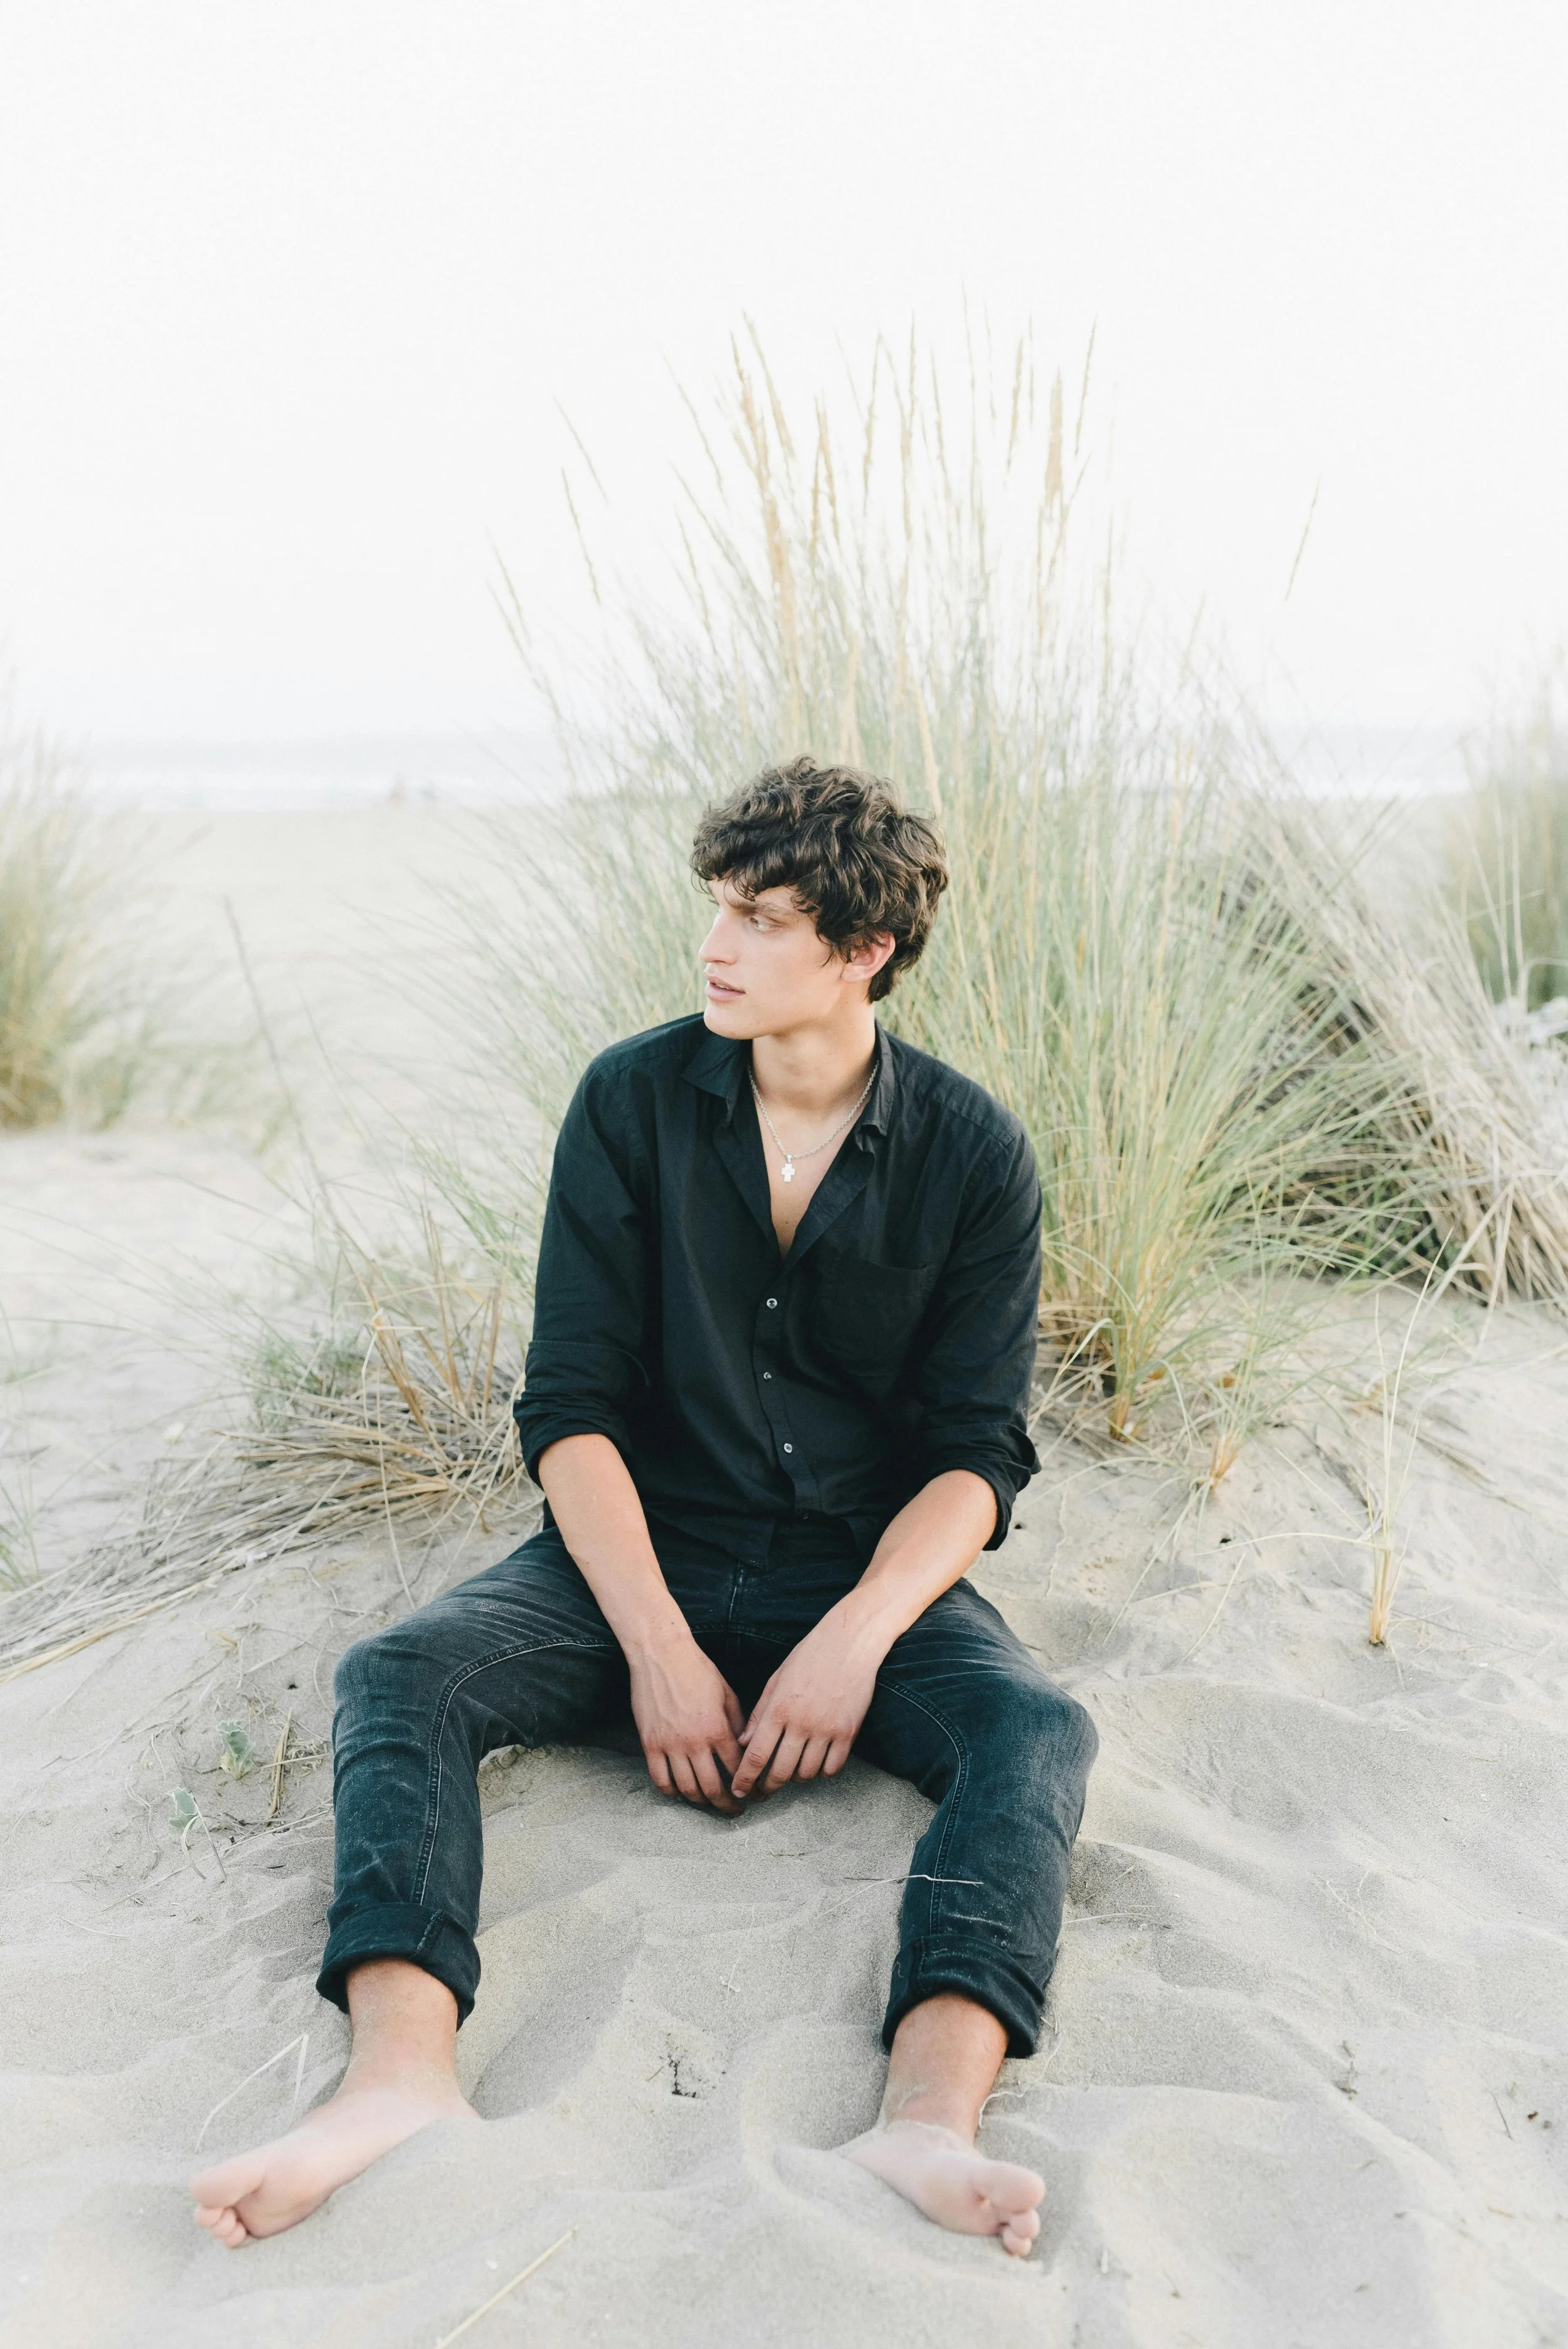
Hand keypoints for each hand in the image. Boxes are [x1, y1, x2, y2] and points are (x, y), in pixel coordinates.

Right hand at [628, 1634, 745, 1814]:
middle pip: (713, 1788)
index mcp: (718, 1729)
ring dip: (701, 1802)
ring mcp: (670, 1745)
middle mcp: (694, 1742)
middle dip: (727, 1805)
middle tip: (735, 1811)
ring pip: (687, 1789)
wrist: (661, 1654)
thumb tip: (746, 1748)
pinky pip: (660, 1779)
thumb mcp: (727, 1694)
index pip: (738, 1768)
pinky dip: (671, 1792)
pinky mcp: (650, 1744)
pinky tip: (680, 1792)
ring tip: (709, 1803)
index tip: (754, 1795)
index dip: (749, 1786)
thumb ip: (738, 1723)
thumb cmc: (697, 1669)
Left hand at [730, 1605, 883, 1799]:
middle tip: (763, 1791)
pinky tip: (815, 1765)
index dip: (745, 1779)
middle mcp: (801, 1723)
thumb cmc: (809, 1657)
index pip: (756, 1755)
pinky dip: (822, 1773)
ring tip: (790, 1773)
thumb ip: (759, 1713)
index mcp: (779, 1709)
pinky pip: (833, 1768)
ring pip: (806, 1773)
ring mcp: (826, 1729)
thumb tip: (743, 1743)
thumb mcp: (777, 1680)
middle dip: (767, 1787)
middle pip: (780, 1771)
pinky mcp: (848, 1732)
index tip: (738, 1791)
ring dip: (795, 1779)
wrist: (850, 1643)